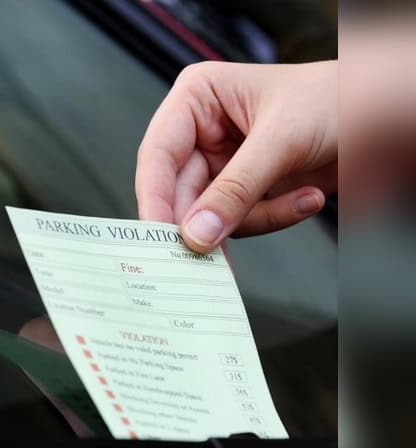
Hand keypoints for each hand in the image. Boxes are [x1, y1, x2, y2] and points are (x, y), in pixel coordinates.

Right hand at [136, 61, 336, 252]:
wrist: (386, 112)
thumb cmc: (339, 98)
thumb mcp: (282, 140)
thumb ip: (235, 190)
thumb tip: (196, 233)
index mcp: (197, 98)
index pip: (158, 154)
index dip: (155, 197)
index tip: (161, 236)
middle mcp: (203, 130)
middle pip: (181, 192)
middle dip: (209, 220)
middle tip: (212, 255)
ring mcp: (224, 162)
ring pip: (211, 214)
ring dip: (257, 216)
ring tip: (300, 200)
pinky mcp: (247, 188)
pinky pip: (242, 220)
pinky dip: (274, 217)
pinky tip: (306, 198)